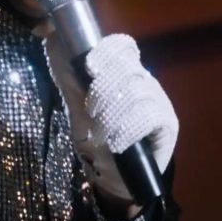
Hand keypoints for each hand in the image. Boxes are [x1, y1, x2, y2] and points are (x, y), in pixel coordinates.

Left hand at [46, 33, 178, 201]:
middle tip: (91, 111)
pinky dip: (129, 128)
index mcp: (123, 73)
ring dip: (113, 112)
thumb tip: (52, 42)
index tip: (89, 67)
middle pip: (128, 68)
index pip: (122, 47)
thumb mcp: (78, 109)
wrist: (114, 178)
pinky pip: (150, 115)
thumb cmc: (97, 141)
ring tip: (101, 132)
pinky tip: (117, 141)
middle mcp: (144, 82)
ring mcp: (159, 101)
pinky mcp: (168, 123)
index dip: (107, 52)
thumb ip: (69, 79)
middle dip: (103, 88)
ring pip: (138, 91)